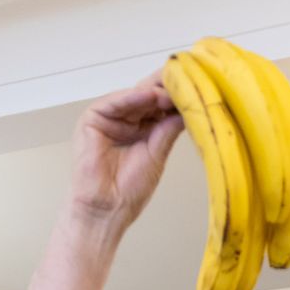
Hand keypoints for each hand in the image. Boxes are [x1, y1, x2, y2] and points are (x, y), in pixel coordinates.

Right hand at [68, 81, 182, 234]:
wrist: (106, 211)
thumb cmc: (128, 191)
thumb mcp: (157, 154)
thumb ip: (169, 127)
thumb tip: (189, 105)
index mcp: (142, 128)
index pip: (160, 105)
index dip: (176, 96)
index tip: (197, 88)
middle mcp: (125, 119)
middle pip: (148, 95)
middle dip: (167, 87)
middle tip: (187, 78)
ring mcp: (109, 117)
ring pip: (134, 96)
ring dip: (154, 91)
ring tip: (173, 89)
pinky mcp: (92, 118)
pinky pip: (115, 102)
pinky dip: (132, 97)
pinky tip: (150, 95)